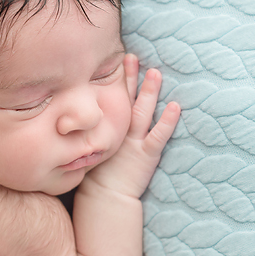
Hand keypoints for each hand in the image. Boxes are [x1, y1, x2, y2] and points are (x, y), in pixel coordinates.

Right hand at [86, 54, 179, 198]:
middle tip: (130, 56)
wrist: (105, 199)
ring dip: (149, 92)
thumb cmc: (97, 177)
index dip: (111, 81)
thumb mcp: (87, 150)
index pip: (107, 100)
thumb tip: (79, 116)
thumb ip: (88, 133)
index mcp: (104, 130)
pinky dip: (167, 121)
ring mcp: (133, 143)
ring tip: (155, 72)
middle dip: (128, 77)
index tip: (111, 62)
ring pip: (141, 112)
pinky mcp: (146, 155)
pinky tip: (175, 106)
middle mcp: (117, 132)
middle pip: (123, 99)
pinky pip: (158, 135)